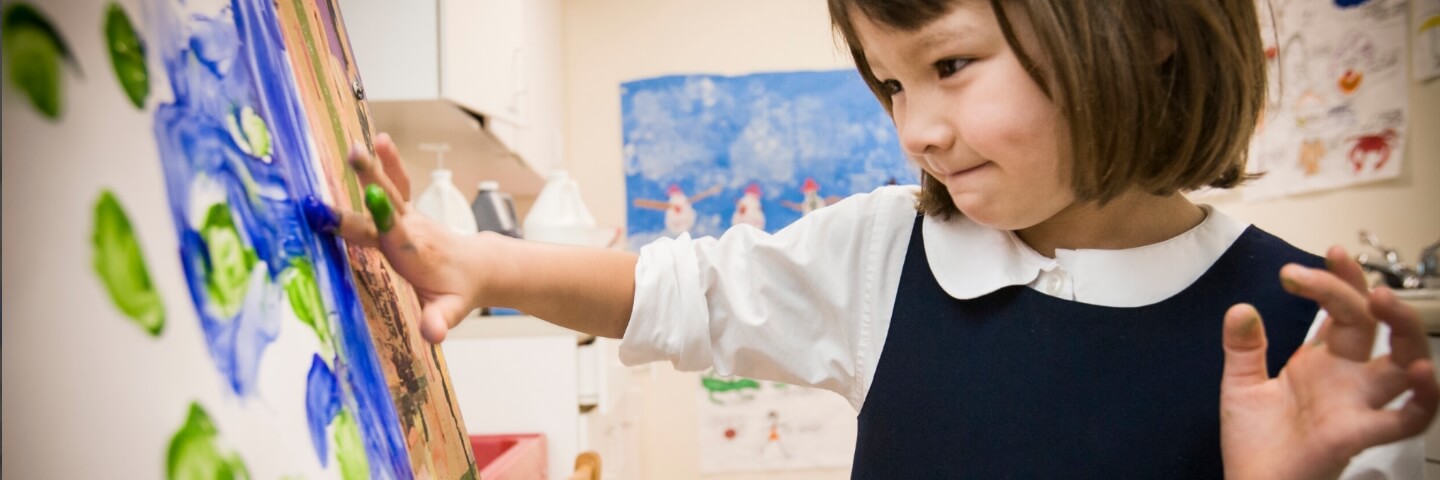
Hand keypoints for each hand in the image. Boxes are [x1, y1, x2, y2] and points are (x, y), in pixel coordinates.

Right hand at [329, 133, 483, 342]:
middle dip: (370, 182)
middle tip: (354, 159)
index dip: (366, 224)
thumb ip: (440, 319)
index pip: (388, 235)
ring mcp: (410, 216)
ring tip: (360, 146)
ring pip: (393, 188)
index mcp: (415, 252)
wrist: (480, 267)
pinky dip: (389, 163)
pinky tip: (379, 141)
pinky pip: (399, 183)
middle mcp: (412, 228)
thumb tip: (433, 334)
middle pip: (387, 204)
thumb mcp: (452, 310)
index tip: (336, 216)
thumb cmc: (459, 290)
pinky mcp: (407, 210)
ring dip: (377, 167)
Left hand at [1219, 246, 1437, 478]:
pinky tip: (1419, 374)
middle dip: (1363, 292)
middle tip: (1340, 264)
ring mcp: (1356, 404)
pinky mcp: (1357, 435)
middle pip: (1373, 326)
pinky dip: (1422, 399)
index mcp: (1322, 361)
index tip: (1319, 257)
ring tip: (1383, 300)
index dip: (1338, 281)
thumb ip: (1243, 346)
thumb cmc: (1255, 441)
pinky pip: (1405, 420)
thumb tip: (1240, 307)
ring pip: (1404, 364)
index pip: (1343, 310)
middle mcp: (1347, 378)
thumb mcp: (1241, 384)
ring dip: (1404, 331)